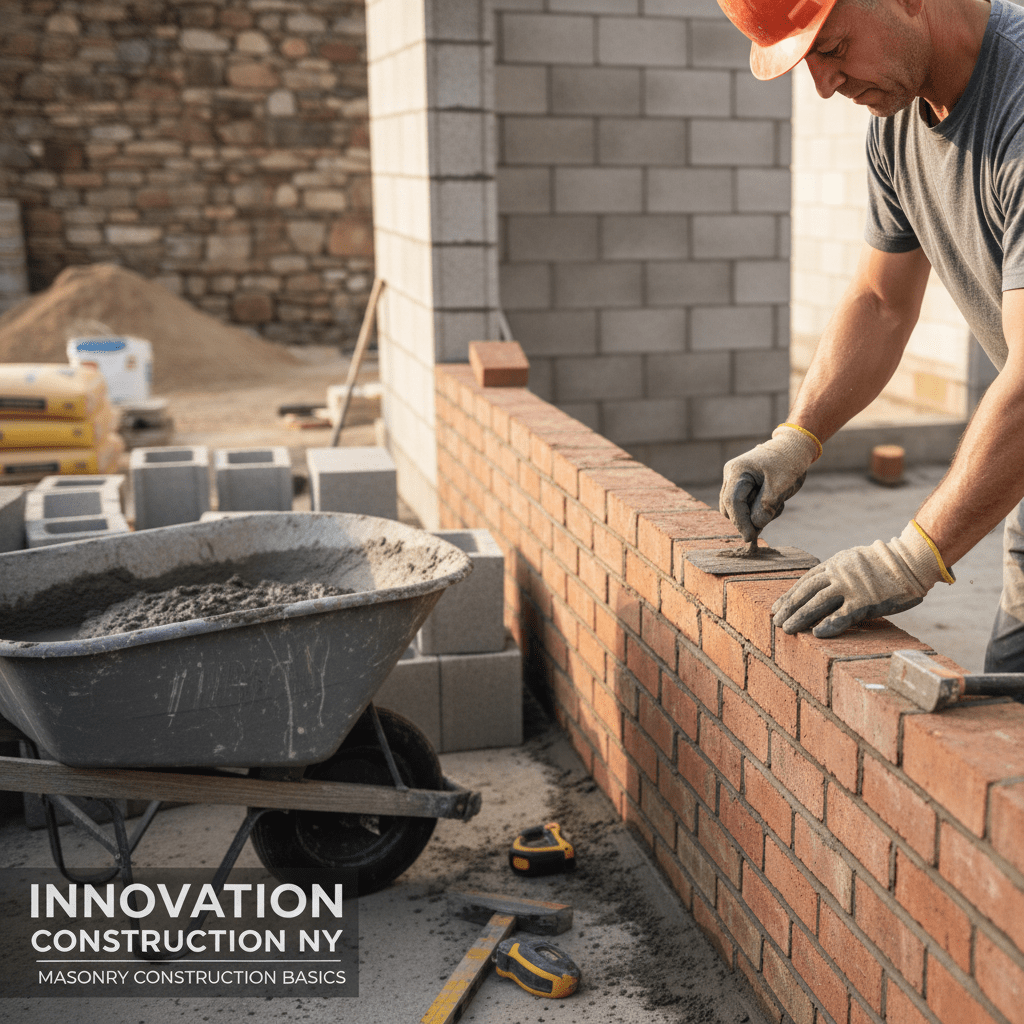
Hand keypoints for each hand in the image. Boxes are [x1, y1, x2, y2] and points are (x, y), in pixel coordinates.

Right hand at [720, 424, 820, 542]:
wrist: (795, 447)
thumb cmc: (788, 462)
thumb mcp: (780, 486)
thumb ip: (766, 507)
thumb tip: (755, 527)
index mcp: (737, 471)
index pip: (732, 502)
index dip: (740, 522)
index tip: (750, 538)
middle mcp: (732, 475)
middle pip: (730, 507)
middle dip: (746, 519)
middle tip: (768, 520)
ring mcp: (736, 480)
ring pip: (737, 508)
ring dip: (754, 514)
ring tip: (777, 504)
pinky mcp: (744, 485)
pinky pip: (745, 505)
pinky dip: (758, 509)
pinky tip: (774, 501)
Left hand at [772, 521, 954, 637]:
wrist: (912, 561)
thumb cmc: (885, 563)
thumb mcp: (854, 560)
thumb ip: (838, 572)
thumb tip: (823, 587)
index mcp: (834, 563)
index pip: (805, 581)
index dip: (789, 595)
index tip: (776, 607)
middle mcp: (837, 573)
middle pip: (806, 592)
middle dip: (789, 608)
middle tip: (775, 622)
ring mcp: (850, 587)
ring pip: (817, 603)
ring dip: (800, 617)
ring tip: (787, 630)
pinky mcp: (865, 601)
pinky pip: (842, 615)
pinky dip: (829, 625)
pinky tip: (816, 634)